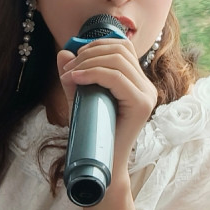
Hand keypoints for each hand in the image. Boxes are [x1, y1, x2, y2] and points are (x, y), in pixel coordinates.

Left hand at [57, 38, 156, 176]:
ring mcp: (147, 94)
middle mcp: (146, 85)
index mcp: (137, 81)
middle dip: (89, 53)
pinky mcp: (141, 104)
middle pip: (121, 49)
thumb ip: (74, 75)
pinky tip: (76, 79)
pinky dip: (94, 73)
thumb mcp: (80, 98)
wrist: (102, 165)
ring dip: (88, 62)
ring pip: (119, 60)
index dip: (97, 44)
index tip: (73, 60)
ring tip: (69, 75)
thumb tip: (63, 52)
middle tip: (67, 69)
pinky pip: (117, 78)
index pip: (123, 47)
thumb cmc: (93, 133)